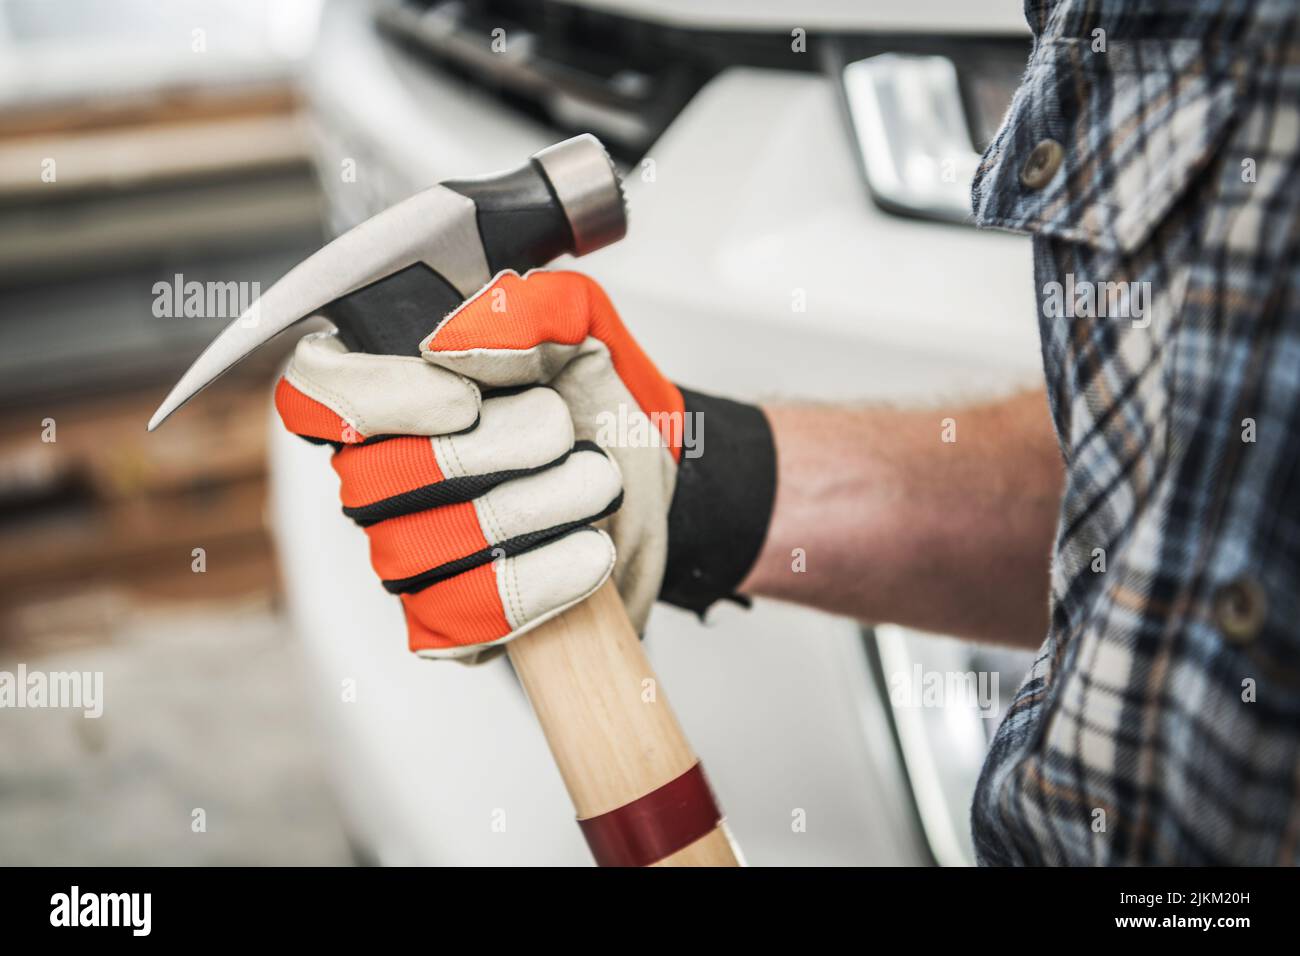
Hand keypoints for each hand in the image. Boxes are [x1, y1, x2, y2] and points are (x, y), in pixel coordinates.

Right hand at [275, 270, 775, 660]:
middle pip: (373, 479)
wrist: (657, 491)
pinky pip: (462, 617)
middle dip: (488, 454)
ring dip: (531, 511)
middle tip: (562, 435)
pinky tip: (588, 550)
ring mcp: (408, 557)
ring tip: (595, 483)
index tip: (463, 400)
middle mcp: (380, 479)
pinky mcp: (449, 625)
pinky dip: (539, 581)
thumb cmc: (599, 406)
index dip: (375, 399)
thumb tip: (447, 346)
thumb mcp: (583, 330)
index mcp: (394, 394)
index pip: (315, 395)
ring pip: (421, 550)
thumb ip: (525, 314)